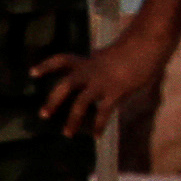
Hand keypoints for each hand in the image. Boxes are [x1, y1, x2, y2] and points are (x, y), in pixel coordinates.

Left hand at [32, 23, 176, 140]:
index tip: (32, 73)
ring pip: (80, 104)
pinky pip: (102, 113)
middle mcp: (90, 71)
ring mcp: (102, 83)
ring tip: (67, 133)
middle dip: (53, 101)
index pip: (62, 60)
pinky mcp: (115, 93)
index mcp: (89, 60)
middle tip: (44, 114)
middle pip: (65, 85)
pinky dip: (98, 126)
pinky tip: (96, 136)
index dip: (46, 66)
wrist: (147, 44)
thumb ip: (103, 63)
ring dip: (72, 120)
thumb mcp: (113, 53)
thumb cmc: (136, 46)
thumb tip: (101, 66)